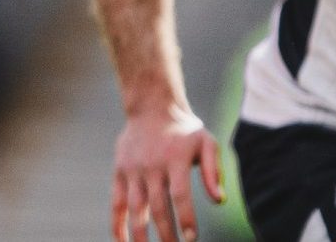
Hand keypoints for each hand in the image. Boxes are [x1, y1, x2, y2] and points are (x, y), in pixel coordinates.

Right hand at [110, 108, 223, 241]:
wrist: (151, 107)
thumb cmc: (185, 130)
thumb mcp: (206, 143)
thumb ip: (213, 172)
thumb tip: (219, 201)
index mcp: (174, 159)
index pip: (180, 195)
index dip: (186, 218)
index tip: (191, 239)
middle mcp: (152, 166)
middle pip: (158, 207)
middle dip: (167, 234)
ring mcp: (133, 170)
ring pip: (136, 209)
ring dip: (141, 235)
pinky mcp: (119, 173)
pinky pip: (117, 203)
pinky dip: (117, 224)